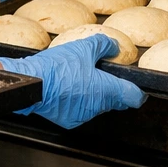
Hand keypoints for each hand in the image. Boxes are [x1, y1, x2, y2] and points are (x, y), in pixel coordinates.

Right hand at [0, 34, 145, 127]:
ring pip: (96, 106)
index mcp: (108, 89)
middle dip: (111, 90)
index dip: (137, 90)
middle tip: (99, 76)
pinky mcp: (69, 121)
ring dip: (92, 96)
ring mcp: (84, 115)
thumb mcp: (82, 48)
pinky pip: (79, 111)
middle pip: (115, 101)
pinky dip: (76, 103)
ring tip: (77, 80)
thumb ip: (103, 45)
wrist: (30, 82)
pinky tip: (65, 91)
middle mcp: (99, 106)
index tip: (134, 86)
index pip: (135, 97)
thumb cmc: (56, 67)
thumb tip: (114, 46)